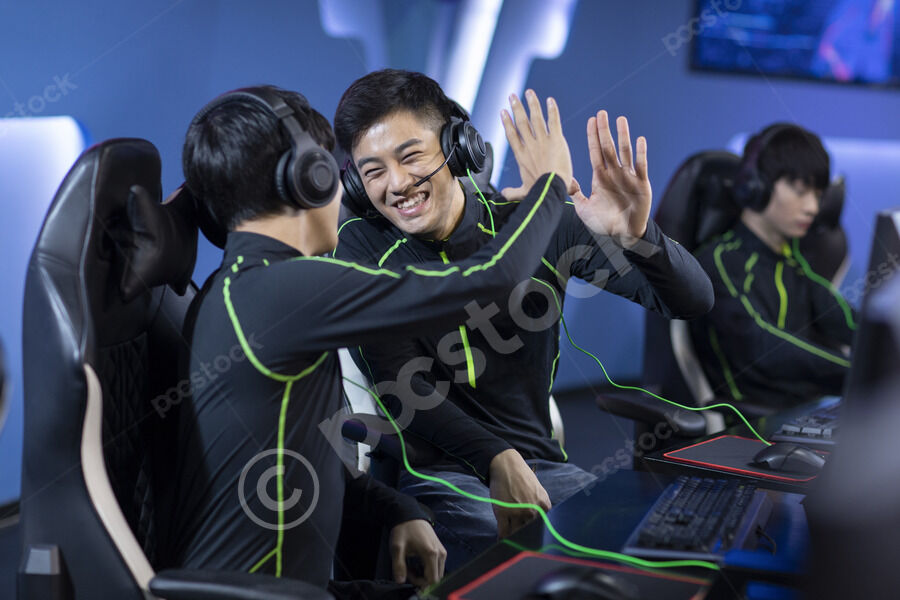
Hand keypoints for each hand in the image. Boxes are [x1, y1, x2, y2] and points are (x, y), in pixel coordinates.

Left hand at [389, 519, 446, 586]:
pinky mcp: (440, 549)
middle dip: (422, 579)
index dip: (419, 582)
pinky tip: (418, 562)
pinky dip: (428, 568)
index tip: (408, 574)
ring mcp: (442, 551)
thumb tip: (400, 580)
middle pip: (436, 578)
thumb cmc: (404, 529)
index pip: (432, 580)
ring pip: (437, 573)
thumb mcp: (397, 548)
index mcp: (431, 554)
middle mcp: (440, 553)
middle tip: (409, 570)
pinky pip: (437, 566)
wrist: (410, 515)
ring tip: (412, 565)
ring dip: (425, 574)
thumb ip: (398, 566)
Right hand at [489, 449, 550, 537]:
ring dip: (514, 539)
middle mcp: (532, 511)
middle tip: (523, 543)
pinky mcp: (502, 513)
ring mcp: (517, 513)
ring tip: (512, 543)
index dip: (538, 533)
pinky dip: (503, 538)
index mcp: (543, 505)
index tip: (535, 540)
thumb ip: (541, 506)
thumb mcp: (538, 489)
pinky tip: (502, 541)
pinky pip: (504, 532)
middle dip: (527, 538)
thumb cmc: (521, 476)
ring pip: (517, 533)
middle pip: (531, 532)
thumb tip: (541, 523)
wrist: (505, 465)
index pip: (544, 526)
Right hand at [500, 89, 576, 199]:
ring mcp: (543, 141)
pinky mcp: (556, 140)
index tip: (503, 112)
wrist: (552, 188)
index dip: (507, 122)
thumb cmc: (538, 191)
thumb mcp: (523, 192)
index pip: (512, 135)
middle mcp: (530, 145)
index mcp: (521, 156)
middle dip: (516, 107)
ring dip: (532, 104)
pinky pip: (553, 121)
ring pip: (535, 118)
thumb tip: (504, 194)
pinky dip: (552, 110)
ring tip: (529, 92)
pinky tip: (550, 100)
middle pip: (521, 122)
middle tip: (512, 96)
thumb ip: (513, 192)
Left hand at [572, 111, 651, 246]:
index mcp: (600, 177)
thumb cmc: (604, 223)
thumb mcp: (584, 209)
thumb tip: (564, 180)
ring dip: (623, 136)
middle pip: (608, 147)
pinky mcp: (641, 183)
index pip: (595, 152)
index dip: (593, 137)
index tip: (590, 120)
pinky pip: (641, 165)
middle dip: (604, 131)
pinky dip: (641, 153)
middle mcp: (614, 173)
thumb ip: (575, 194)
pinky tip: (640, 139)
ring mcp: (628, 177)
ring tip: (620, 120)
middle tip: (602, 113)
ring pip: (625, 152)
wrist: (623, 236)